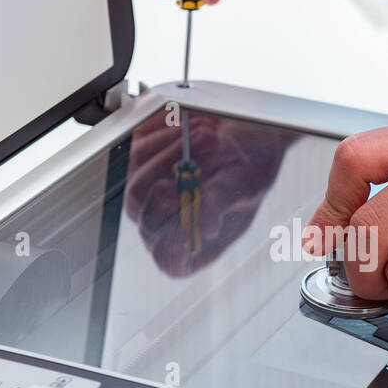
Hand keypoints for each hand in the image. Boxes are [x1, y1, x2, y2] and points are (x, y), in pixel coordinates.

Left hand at [124, 110, 291, 276]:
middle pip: (148, 221)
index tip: (186, 217)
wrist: (245, 127)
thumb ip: (220, 203)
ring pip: (139, 185)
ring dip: (175, 155)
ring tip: (210, 136)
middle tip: (197, 164)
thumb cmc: (250, 164)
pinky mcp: (137, 164)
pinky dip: (167, 138)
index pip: (171, 260)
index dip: (173, 243)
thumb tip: (204, 227)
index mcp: (196, 243)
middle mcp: (166, 225)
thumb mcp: (246, 184)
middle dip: (176, 186)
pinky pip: (138, 155)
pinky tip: (192, 130)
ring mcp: (147, 196)